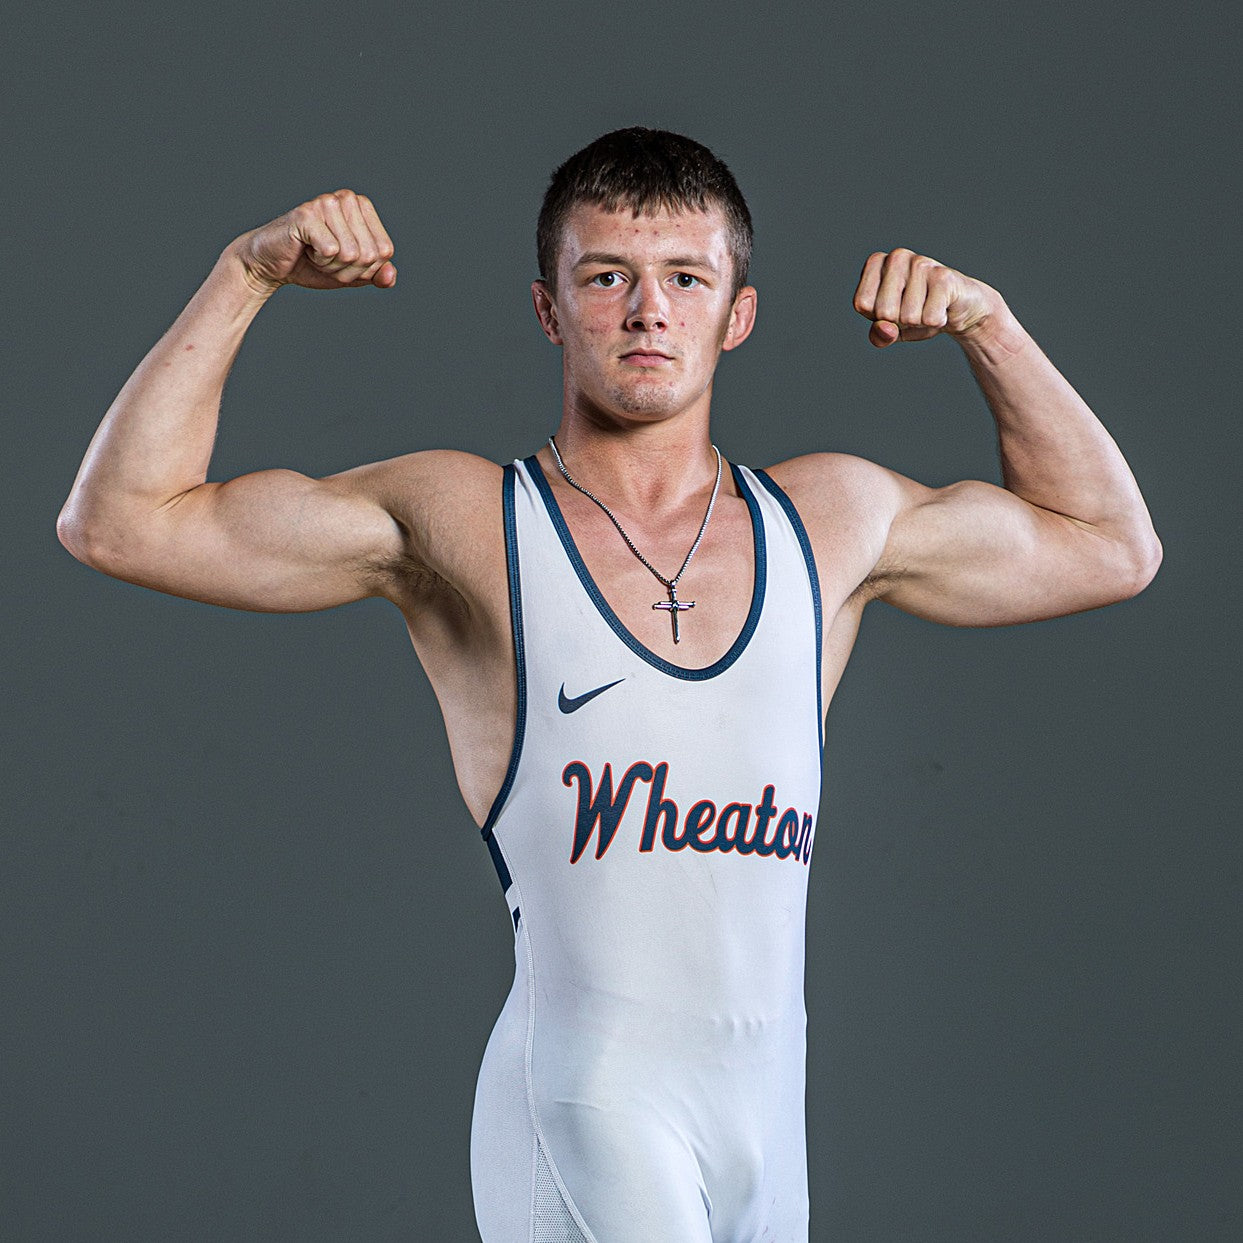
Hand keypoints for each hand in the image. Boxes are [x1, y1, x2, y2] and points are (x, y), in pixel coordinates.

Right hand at [231, 189, 396, 294]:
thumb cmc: (313, 265)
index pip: (385, 252)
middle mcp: (347, 198)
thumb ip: (376, 274)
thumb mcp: (352, 274)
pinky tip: (306, 249)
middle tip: (326, 259)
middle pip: (369, 254)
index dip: (366, 269)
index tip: (343, 261)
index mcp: (362, 207)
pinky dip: (319, 261)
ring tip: (315, 253)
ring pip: (351, 254)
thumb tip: (391, 275)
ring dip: (332, 266)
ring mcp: (326, 203)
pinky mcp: (307, 215)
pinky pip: (331, 251)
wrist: (272, 265)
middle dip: (349, 270)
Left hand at [853, 248, 999, 347]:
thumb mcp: (892, 329)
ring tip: (929, 307)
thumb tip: (885, 329)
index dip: (878, 317)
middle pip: (884, 312)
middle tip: (914, 310)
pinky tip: (943, 307)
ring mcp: (921, 263)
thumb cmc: (918, 315)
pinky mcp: (943, 276)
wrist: (960, 309)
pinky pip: (929, 318)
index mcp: (877, 264)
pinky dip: (936, 322)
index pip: (862, 304)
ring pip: (908, 317)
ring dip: (920, 322)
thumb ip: (879, 335)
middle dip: (899, 322)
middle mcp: (897, 257)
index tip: (894, 308)